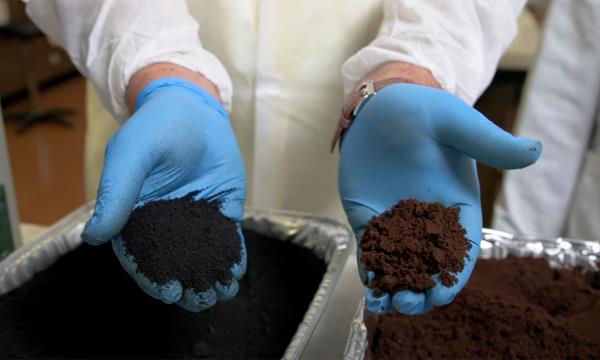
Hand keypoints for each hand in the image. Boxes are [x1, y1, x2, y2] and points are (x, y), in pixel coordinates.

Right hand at [81, 76, 245, 311]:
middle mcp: (166, 223)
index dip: (153, 278)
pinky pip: (228, 237)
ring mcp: (196, 217)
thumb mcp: (129, 156)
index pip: (142, 257)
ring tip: (223, 293)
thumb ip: (115, 194)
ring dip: (212, 276)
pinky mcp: (222, 208)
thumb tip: (94, 237)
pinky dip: (233, 255)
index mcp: (137, 217)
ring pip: (203, 255)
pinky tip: (238, 270)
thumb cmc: (153, 128)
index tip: (169, 293)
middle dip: (188, 285)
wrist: (192, 106)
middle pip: (175, 263)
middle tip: (201, 301)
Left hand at [339, 81, 540, 314]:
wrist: (383, 103)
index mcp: (457, 204)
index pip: (461, 248)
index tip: (442, 294)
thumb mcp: (458, 125)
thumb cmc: (425, 110)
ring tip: (385, 304)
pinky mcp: (367, 216)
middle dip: (420, 289)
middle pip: (429, 264)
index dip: (454, 275)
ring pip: (398, 262)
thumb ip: (489, 144)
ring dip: (393, 285)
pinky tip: (367, 284)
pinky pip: (370, 247)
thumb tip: (534, 152)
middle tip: (408, 305)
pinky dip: (370, 267)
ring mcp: (396, 219)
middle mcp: (427, 218)